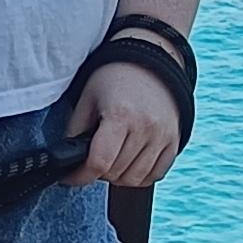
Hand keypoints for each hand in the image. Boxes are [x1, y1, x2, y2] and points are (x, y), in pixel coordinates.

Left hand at [69, 58, 183, 189]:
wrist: (149, 62)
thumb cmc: (113, 79)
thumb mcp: (87, 98)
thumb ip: (75, 131)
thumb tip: (68, 161)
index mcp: (120, 114)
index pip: (99, 162)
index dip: (80, 176)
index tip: (71, 177)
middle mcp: (145, 126)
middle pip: (115, 173)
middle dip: (97, 172)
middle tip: (92, 157)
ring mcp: (163, 136)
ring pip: (134, 179)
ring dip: (117, 176)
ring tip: (110, 159)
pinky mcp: (174, 141)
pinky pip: (155, 176)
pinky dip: (138, 176)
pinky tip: (128, 162)